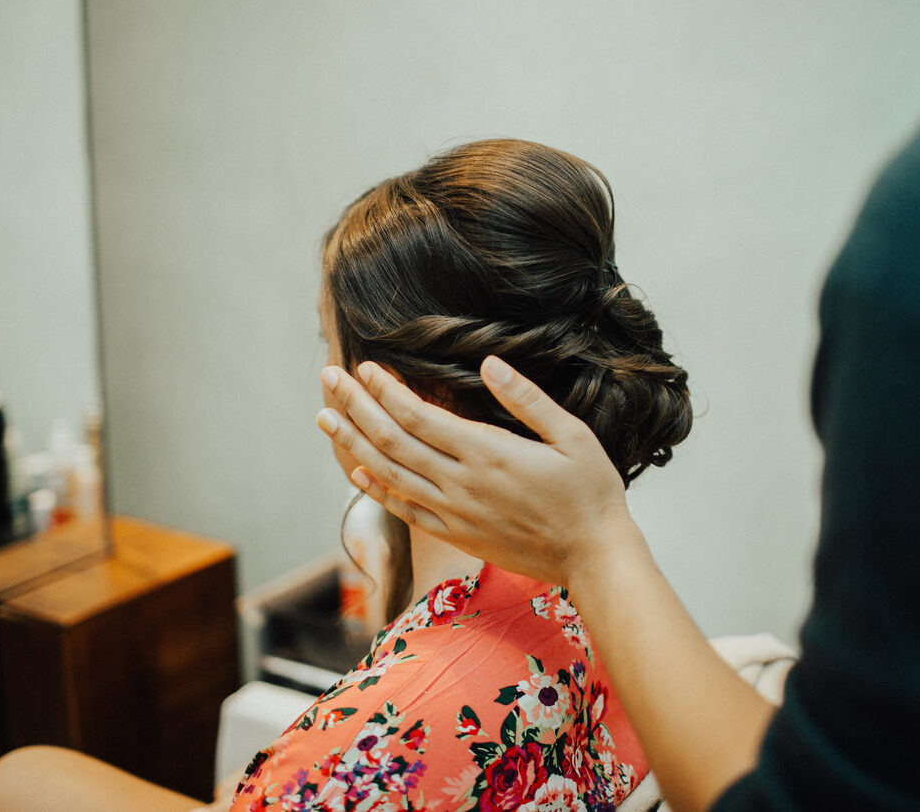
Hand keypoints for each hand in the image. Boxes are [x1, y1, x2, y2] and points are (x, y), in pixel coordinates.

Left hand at [316, 356, 644, 586]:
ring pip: (392, 474)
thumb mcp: (572, 435)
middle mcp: (463, 484)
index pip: (420, 416)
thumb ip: (527, 399)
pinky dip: (378, 491)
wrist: (594, 557)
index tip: (366, 367)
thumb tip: (489, 363)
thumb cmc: (590, 492)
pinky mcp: (457, 534)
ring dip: (354, 444)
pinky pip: (406, 511)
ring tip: (326, 418)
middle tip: (329, 379)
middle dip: (357, 407)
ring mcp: (456, 513)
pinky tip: (357, 472)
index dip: (387, 391)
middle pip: (394, 441)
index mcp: (488, 454)